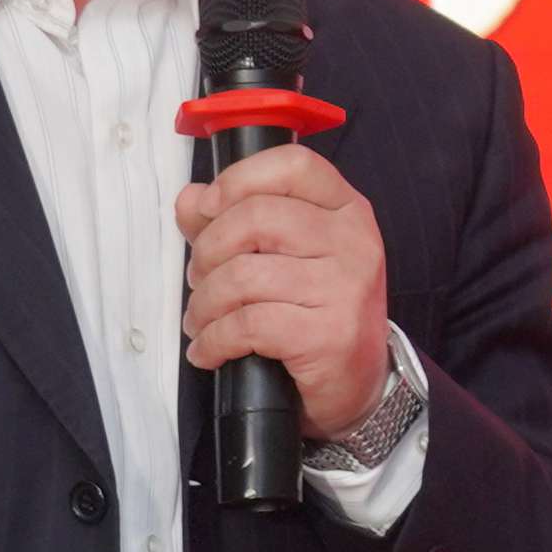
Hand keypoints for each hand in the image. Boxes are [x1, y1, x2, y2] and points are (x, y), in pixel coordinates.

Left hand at [178, 147, 389, 437]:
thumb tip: (191, 199)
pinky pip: (247, 324)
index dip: (240, 179)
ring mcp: (345, 288)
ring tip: (201, 320)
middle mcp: (353, 242)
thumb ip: (236, 221)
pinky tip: (209, 351)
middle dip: (208, 251)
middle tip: (199, 279)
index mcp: (346, 211)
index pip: (294, 166)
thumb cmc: (318, 314)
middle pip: (256, 217)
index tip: (208, 208)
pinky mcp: (329, 334)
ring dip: (204, 303)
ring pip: (243, 275)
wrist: (359, 385)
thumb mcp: (286, 257)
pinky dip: (213, 340)